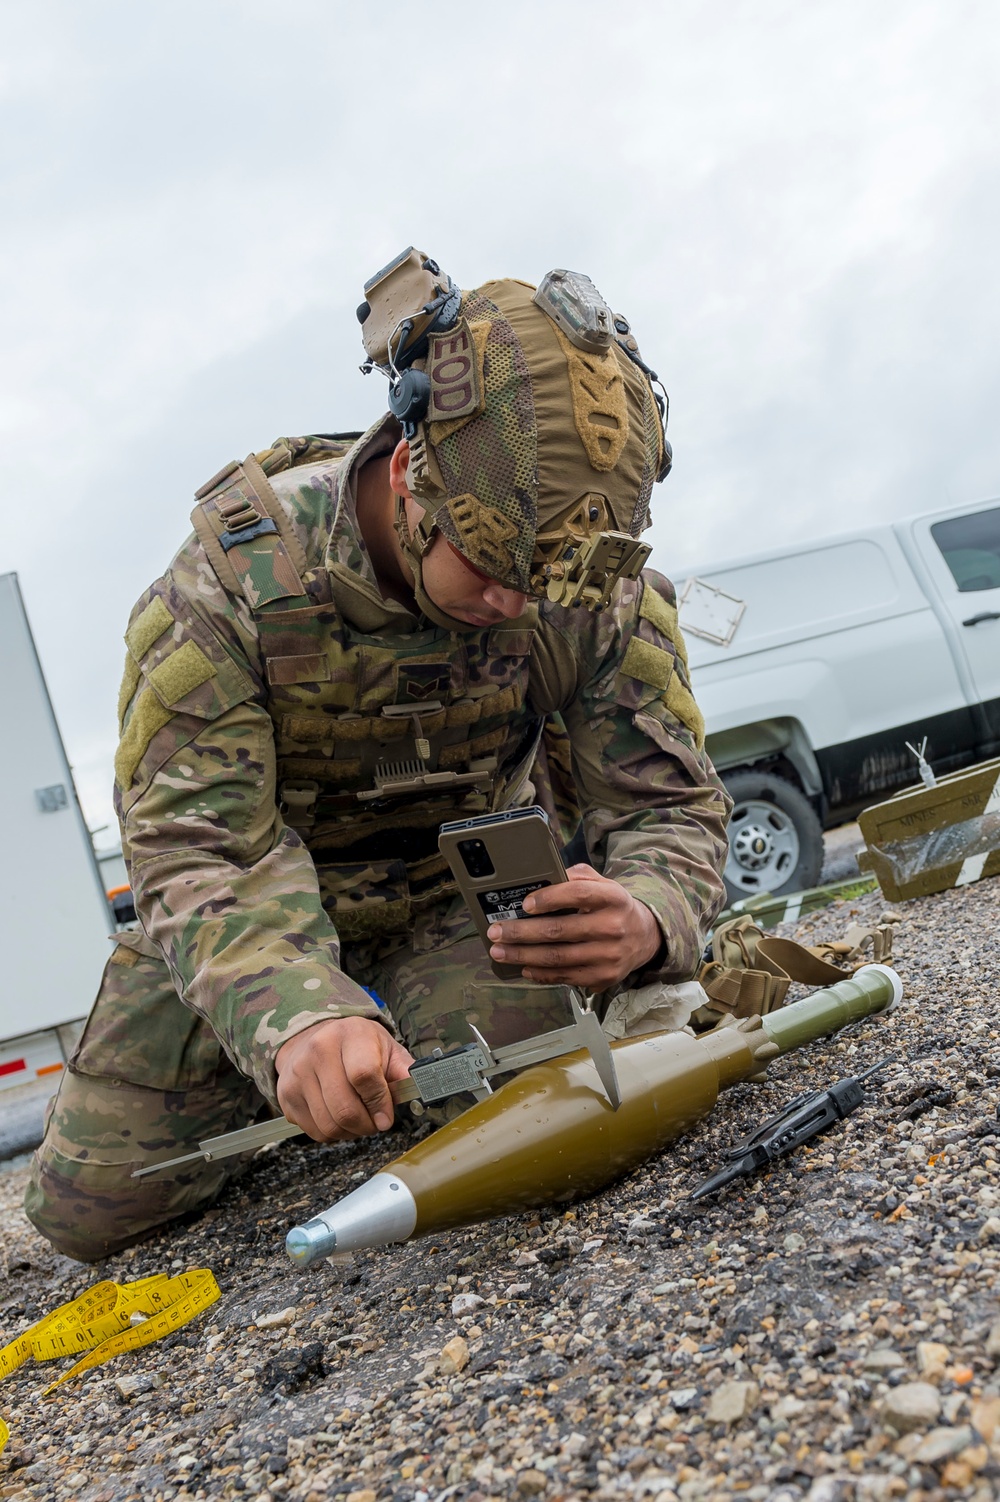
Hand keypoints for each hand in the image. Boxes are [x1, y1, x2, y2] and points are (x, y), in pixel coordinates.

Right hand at [274, 1017, 413, 1141]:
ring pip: (329, 1125)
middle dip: (367, 1125)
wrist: (313, 1036)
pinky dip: (333, 1133)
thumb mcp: (386, 1048)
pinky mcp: (287, 1095)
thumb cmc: (355, 1044)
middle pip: (345, 1108)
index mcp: (349, 1035)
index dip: (379, 1103)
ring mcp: (298, 1074)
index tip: (386, 1116)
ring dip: (351, 1132)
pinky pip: (314, 1131)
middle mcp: (319, 1051)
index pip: (364, 1076)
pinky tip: (339, 1117)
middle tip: (375, 1122)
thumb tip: (421, 1089)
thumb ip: (404, 1070)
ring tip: (359, 1119)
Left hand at [487, 864, 663, 990]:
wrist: (645, 937)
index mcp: (613, 897)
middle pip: (559, 931)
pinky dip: (540, 973)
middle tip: (496, 931)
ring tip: (500, 951)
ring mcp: (608, 956)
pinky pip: (565, 976)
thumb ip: (576, 876)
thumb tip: (543, 876)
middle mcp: (613, 927)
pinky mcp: (603, 977)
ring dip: (523, 955)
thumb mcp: (603, 884)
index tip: (525, 904)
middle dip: (521, 932)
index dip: (549, 898)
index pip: (579, 894)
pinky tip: (523, 966)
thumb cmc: (613, 907)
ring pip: (557, 957)